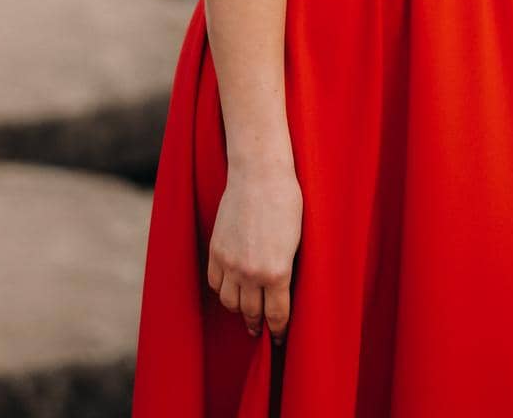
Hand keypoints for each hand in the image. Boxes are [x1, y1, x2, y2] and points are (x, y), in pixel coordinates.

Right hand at [206, 157, 302, 344]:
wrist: (259, 174)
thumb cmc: (286, 201)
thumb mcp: (296, 241)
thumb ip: (286, 270)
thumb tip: (281, 291)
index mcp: (277, 272)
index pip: (277, 315)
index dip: (278, 330)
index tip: (278, 338)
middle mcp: (251, 273)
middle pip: (251, 312)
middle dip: (258, 324)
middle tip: (261, 330)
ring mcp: (230, 263)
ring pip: (230, 302)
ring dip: (239, 310)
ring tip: (245, 312)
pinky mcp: (216, 251)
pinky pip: (215, 283)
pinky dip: (223, 291)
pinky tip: (230, 290)